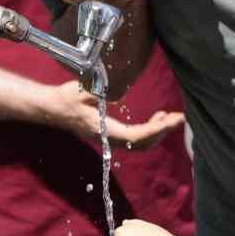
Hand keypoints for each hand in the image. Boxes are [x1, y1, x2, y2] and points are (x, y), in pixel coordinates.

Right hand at [43, 81, 183, 148]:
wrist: (53, 108)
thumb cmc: (66, 98)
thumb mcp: (81, 92)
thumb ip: (99, 95)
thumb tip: (119, 98)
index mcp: (103, 130)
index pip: (135, 136)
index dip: (156, 130)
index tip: (172, 120)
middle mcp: (109, 139)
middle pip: (143, 143)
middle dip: (163, 131)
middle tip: (181, 117)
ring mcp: (111, 139)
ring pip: (141, 144)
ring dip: (158, 132)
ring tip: (171, 116)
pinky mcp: (112, 134)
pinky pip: (136, 138)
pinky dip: (151, 130)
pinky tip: (157, 117)